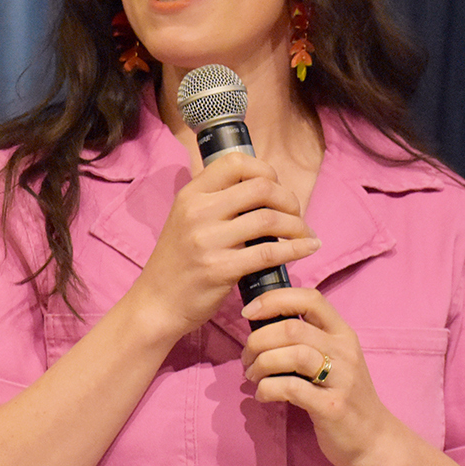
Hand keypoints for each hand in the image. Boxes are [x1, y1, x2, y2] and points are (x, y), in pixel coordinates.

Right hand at [126, 154, 320, 340]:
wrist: (156, 303)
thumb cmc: (179, 262)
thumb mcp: (187, 219)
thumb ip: (217, 202)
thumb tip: (262, 188)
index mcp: (191, 194)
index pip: (235, 162)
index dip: (265, 170)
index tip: (276, 187)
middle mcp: (198, 212)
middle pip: (260, 188)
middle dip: (288, 199)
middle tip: (296, 214)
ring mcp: (208, 240)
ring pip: (269, 219)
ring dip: (297, 225)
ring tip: (305, 234)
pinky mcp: (220, 269)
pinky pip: (269, 253)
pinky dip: (296, 249)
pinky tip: (307, 249)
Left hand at [238, 288, 402, 465]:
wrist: (375, 439)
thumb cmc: (345, 396)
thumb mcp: (334, 360)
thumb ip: (307, 340)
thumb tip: (261, 327)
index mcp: (343, 334)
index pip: (310, 298)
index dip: (274, 299)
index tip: (249, 312)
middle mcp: (344, 351)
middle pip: (292, 329)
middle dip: (258, 340)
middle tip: (247, 358)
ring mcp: (341, 379)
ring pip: (292, 355)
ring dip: (261, 364)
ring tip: (252, 376)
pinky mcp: (332, 406)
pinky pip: (291, 388)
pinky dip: (267, 389)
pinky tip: (263, 395)